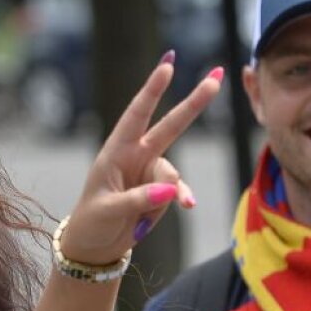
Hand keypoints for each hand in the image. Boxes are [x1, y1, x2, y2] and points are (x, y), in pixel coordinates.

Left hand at [59, 54, 223, 264]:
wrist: (97, 245)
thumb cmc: (93, 221)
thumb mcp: (108, 210)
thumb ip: (139, 198)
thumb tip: (171, 190)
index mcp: (116, 150)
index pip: (136, 114)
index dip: (153, 89)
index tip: (168, 64)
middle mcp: (137, 155)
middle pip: (170, 124)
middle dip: (194, 101)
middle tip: (217, 74)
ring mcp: (151, 173)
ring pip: (172, 173)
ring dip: (168, 191)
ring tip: (149, 212)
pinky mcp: (162, 192)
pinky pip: (178, 191)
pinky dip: (182, 198)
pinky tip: (188, 206)